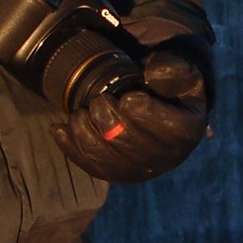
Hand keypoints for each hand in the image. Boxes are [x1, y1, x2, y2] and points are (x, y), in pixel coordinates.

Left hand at [51, 48, 207, 182]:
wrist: (170, 116)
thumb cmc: (174, 91)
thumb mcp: (182, 73)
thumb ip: (171, 69)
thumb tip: (148, 75)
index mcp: (182, 132)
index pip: (152, 124)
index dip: (133, 106)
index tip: (128, 96)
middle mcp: (162, 158)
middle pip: (122, 141)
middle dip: (103, 114)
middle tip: (100, 99)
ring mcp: (138, 169)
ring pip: (101, 156)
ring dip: (82, 129)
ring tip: (81, 112)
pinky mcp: (117, 174)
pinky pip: (89, 165)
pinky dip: (70, 146)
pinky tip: (60, 129)